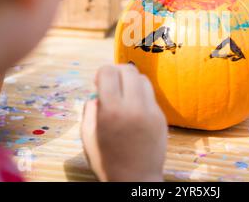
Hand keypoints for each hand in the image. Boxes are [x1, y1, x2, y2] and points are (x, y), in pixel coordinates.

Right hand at [81, 64, 167, 181]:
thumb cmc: (107, 161)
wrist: (136, 180)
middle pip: (128, 69)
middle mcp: (133, 106)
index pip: (108, 71)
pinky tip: (134, 109)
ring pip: (142, 78)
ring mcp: (150, 110)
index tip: (98, 84)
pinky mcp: (161, 116)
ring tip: (124, 96)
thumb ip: (90, 110)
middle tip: (111, 86)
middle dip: (116, 72)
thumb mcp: (88, 136)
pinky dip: (141, 95)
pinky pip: (150, 94)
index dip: (101, 73)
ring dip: (131, 81)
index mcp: (112, 111)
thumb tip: (97, 93)